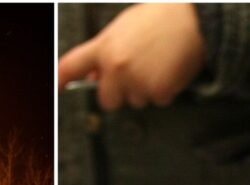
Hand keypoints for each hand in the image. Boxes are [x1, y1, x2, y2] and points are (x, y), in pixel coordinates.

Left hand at [58, 3, 205, 109]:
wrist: (193, 19)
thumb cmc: (160, 18)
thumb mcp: (123, 29)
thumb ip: (106, 51)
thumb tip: (95, 75)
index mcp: (104, 48)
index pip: (71, 67)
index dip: (60, 80)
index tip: (56, 87)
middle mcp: (116, 67)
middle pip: (107, 101)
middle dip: (119, 93)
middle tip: (135, 73)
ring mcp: (137, 82)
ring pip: (135, 101)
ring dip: (145, 89)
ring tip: (157, 63)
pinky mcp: (158, 92)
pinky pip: (157, 101)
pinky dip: (164, 91)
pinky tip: (169, 70)